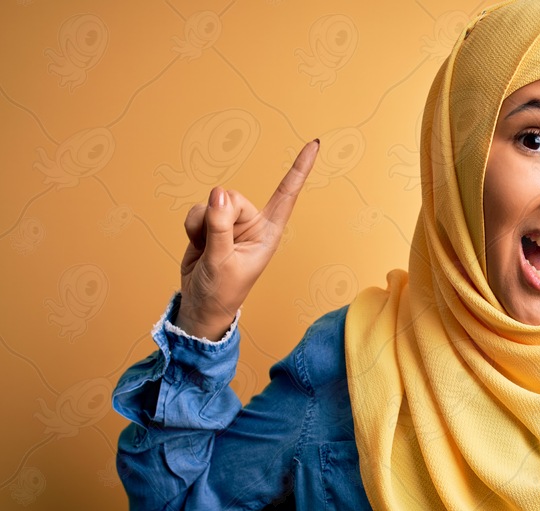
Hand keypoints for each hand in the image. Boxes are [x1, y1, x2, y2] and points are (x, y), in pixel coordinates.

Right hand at [176, 140, 318, 339]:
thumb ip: (219, 226)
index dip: (299, 169)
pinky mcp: (212, 222)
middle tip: (217, 245)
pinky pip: (197, 209)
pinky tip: (198, 243)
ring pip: (212, 202)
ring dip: (202, 224)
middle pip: (233, 197)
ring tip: (207, 248)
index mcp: (269, 233)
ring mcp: (232, 222)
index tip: (314, 144)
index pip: (287, 195)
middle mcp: (254, 224)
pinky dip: (192, 225)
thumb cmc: (221, 291)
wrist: (201, 304)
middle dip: (218, 216)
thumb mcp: (222, 262)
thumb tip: (218, 193)